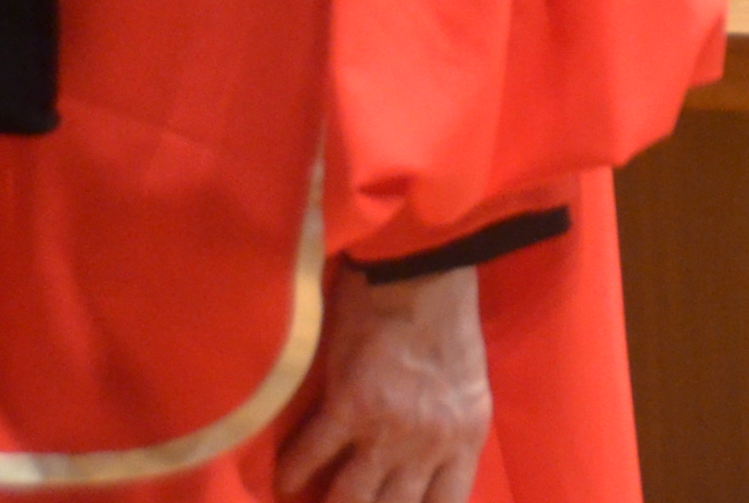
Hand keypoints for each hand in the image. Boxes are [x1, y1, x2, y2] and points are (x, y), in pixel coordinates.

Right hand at [281, 265, 490, 502]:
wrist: (422, 270)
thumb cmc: (445, 320)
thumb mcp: (466, 386)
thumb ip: (447, 432)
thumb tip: (418, 471)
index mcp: (466, 436)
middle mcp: (431, 443)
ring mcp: (390, 428)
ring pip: (349, 500)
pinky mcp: (349, 406)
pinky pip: (309, 460)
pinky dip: (290, 474)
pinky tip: (282, 480)